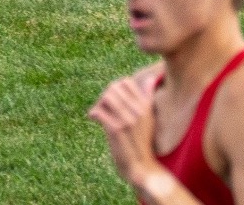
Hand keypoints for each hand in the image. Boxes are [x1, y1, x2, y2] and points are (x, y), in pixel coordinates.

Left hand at [87, 69, 163, 188]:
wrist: (140, 166)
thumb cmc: (142, 142)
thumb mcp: (148, 118)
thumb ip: (147, 98)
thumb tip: (151, 78)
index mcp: (145, 106)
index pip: (126, 82)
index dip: (114, 88)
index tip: (111, 99)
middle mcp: (137, 110)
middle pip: (113, 87)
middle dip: (104, 94)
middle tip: (101, 106)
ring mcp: (127, 120)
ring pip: (107, 96)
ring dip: (99, 103)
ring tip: (98, 113)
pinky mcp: (117, 130)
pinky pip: (100, 112)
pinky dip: (93, 113)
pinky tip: (93, 119)